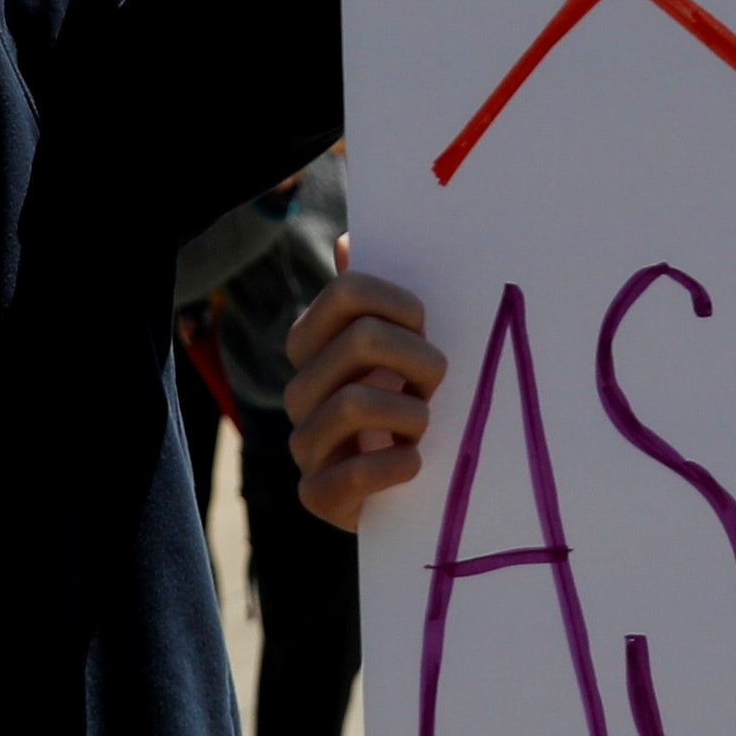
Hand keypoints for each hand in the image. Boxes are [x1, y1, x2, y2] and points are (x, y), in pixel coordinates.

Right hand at [286, 257, 447, 531]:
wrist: (401, 489)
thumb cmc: (404, 404)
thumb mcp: (399, 349)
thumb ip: (376, 301)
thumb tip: (348, 241)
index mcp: (312, 343)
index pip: (347, 291)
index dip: (401, 303)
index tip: (427, 327)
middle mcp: (299, 389)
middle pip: (361, 341)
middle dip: (419, 358)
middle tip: (436, 383)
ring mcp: (304, 443)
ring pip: (356, 403)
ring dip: (412, 414)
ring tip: (423, 426)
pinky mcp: (317, 494)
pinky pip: (354, 473)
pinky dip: (397, 466)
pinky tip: (412, 463)